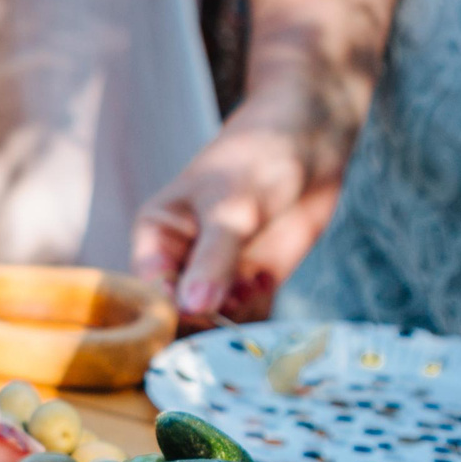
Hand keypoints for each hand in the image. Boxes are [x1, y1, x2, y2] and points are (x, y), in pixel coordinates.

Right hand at [132, 101, 342, 325]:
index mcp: (155, 240)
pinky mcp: (249, 285)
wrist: (311, 138)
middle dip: (202, 320)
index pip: (149, 291)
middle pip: (177, 315)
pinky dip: (257, 311)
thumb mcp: (233, 206)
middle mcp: (179, 264)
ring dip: (234, 316)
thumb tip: (192, 309)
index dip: (168, 309)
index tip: (197, 312)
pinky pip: (246, 318)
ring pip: (214, 323)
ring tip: (253, 282)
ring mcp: (216, 277)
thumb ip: (214, 259)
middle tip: (233, 301)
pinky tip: (266, 278)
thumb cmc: (259, 156)